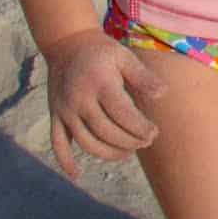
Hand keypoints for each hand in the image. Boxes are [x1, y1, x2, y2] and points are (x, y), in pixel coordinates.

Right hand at [41, 29, 166, 179]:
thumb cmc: (102, 51)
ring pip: (85, 142)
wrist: (67, 44)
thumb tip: (162, 94)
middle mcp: (80, 100)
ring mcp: (65, 110)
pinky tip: (77, 174)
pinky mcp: (55, 115)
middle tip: (146, 142)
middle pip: (105, 132)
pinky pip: (57, 143)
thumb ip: (142, 76)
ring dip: (107, 153)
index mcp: (100, 85)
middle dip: (128, 142)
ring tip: (127, 153)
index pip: (122, 115)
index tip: (154, 133)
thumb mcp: (124, 57)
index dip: (140, 128)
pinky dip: (65, 161)